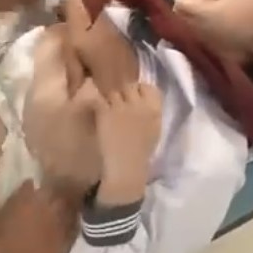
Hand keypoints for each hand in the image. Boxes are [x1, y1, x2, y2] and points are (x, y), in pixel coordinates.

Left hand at [92, 83, 162, 204]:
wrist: (126, 168)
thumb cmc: (141, 152)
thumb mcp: (154, 129)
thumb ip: (150, 111)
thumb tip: (143, 98)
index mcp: (154, 109)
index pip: (148, 87)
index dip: (139, 90)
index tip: (134, 97)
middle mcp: (139, 104)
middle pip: (129, 85)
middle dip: (122, 90)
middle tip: (116, 100)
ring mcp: (121, 107)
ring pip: (113, 89)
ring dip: (108, 94)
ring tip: (106, 103)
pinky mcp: (105, 112)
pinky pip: (100, 99)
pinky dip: (98, 103)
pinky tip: (98, 110)